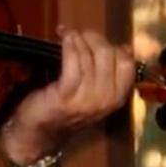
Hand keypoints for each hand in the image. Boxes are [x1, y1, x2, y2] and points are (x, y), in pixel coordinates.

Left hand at [3, 28, 135, 163]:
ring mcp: (87, 100)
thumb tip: (124, 47)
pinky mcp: (66, 96)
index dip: (112, 45)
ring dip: (79, 39)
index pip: (127, 64)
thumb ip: (108, 72)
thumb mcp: (92, 91)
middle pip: (110, 56)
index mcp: (117, 98)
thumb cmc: (64, 107)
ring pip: (92, 57)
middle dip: (95, 38)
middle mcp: (106, 100)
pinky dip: (70, 47)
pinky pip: (74, 64)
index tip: (95, 39)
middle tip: (80, 34)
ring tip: (68, 34)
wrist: (38, 132)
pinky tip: (64, 39)